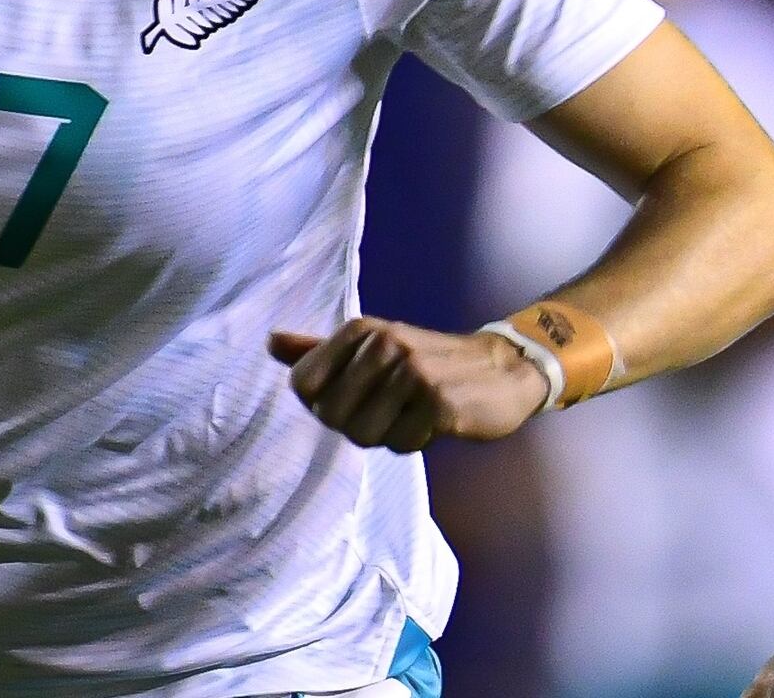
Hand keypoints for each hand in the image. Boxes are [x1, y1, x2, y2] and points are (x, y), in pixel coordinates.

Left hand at [267, 317, 550, 452]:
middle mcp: (383, 344)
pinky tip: (435, 422)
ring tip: (412, 413)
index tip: (354, 396)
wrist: (503, 369)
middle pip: (329, 415)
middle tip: (389, 409)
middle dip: (356, 423)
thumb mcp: (372, 345)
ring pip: (362, 434)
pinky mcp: (439, 403)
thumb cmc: (428, 362)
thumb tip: (270, 342)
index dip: (323, 402)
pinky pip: (400, 445)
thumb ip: (320, 349)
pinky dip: (414, 442)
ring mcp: (412, 373)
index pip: (302, 384)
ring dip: (387, 435)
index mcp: (361, 329)